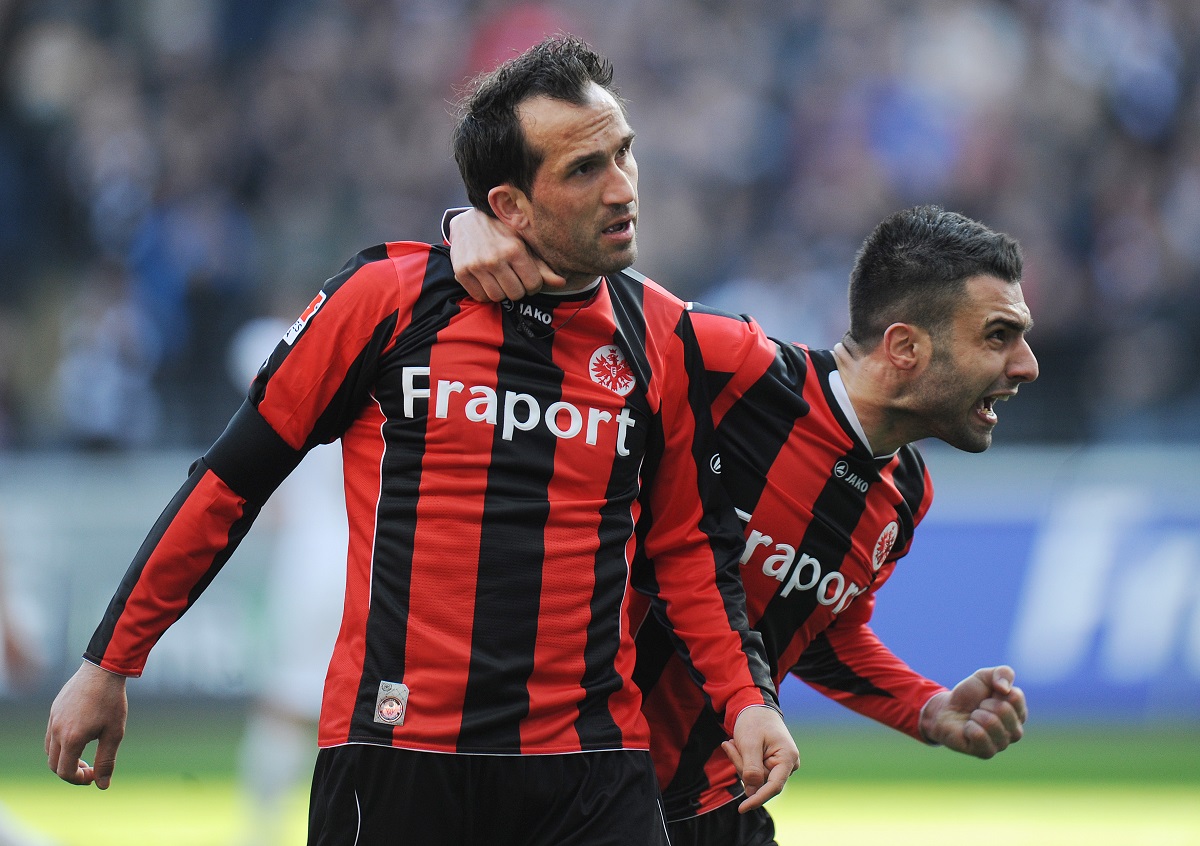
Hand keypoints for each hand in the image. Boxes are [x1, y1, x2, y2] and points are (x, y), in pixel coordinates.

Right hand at [46, 661, 127, 788]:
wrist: (103, 670)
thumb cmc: (111, 701)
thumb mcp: (114, 734)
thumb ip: (106, 761)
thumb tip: (102, 786)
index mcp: (71, 739)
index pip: (65, 772)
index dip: (79, 780)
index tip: (94, 776)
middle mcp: (57, 731)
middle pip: (54, 764)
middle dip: (71, 772)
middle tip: (90, 768)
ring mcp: (53, 719)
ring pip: (50, 750)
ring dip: (65, 758)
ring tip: (86, 754)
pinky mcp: (54, 710)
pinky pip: (51, 734)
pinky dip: (61, 744)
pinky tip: (81, 736)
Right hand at [448, 208, 564, 301]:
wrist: (468, 221)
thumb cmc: (502, 233)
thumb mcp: (524, 244)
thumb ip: (542, 265)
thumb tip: (561, 282)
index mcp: (514, 249)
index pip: (533, 285)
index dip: (533, 284)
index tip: (527, 278)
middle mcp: (495, 258)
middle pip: (515, 294)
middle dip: (517, 289)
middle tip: (513, 278)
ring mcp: (476, 265)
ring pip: (497, 297)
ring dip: (501, 292)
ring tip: (500, 279)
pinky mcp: (462, 271)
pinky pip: (479, 296)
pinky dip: (485, 292)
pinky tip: (487, 280)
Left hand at [721, 705, 799, 812]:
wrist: (755, 707)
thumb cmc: (754, 721)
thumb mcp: (750, 743)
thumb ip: (751, 769)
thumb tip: (752, 794)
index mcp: (787, 758)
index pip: (774, 786)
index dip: (758, 798)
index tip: (742, 808)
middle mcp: (787, 765)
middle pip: (760, 782)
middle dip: (741, 766)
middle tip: (729, 744)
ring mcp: (779, 766)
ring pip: (754, 778)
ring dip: (739, 761)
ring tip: (733, 741)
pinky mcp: (769, 766)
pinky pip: (752, 773)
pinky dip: (741, 761)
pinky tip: (735, 745)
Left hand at [919, 665, 1026, 758]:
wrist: (946, 710)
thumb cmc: (969, 695)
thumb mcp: (984, 676)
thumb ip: (1003, 673)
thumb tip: (1005, 689)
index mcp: (1019, 713)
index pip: (1015, 696)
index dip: (995, 690)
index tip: (989, 695)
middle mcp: (1015, 731)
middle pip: (1003, 709)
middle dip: (984, 704)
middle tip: (978, 708)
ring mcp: (1002, 744)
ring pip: (991, 722)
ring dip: (976, 715)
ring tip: (973, 719)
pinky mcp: (987, 753)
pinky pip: (979, 735)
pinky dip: (969, 727)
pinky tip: (968, 729)